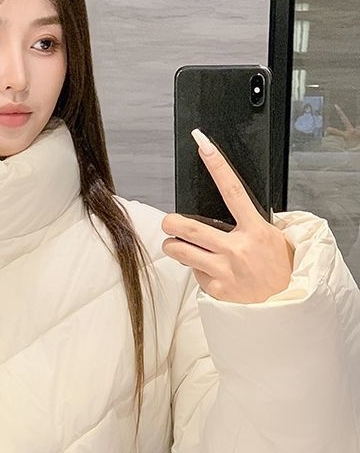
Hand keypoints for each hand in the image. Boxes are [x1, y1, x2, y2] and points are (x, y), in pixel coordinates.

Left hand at [161, 130, 294, 303]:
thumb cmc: (279, 270)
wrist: (285, 306)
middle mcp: (237, 248)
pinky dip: (197, 270)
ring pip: (180, 251)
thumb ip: (250, 225)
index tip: (204, 146)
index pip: (232, 191)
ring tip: (180, 246)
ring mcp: (223, 269)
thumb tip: (230, 209)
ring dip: (174, 246)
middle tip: (168, 222)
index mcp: (255, 231)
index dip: (217, 167)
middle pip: (188, 228)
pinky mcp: (214, 288)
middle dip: (170, 223)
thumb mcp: (275, 240)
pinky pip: (193, 273)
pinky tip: (211, 273)